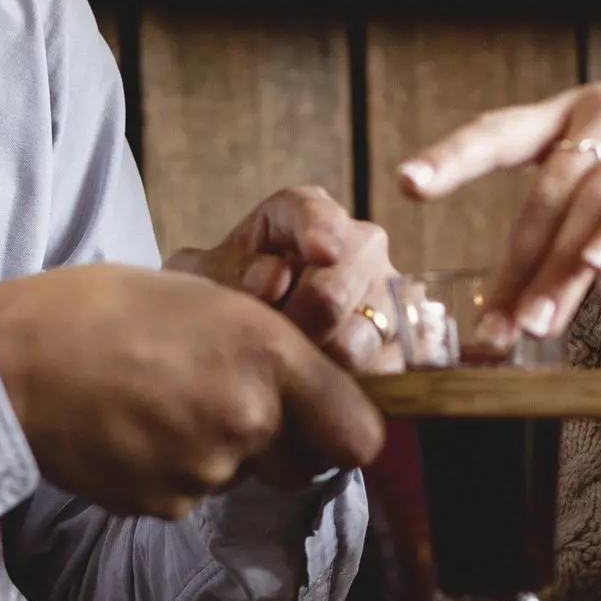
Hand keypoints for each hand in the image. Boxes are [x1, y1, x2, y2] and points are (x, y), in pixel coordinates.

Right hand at [0, 264, 386, 517]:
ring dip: (214, 450)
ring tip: (155, 401)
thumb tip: (312, 390)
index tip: (328, 419)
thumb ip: (268, 348)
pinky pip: (189, 496)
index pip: (360, 435)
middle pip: (303, 462)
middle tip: (219, 398)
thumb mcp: (203, 297)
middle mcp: (248, 419)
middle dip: (277, 440)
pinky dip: (169, 471)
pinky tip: (130, 430)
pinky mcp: (163, 505)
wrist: (10, 365)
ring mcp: (205, 470)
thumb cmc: (98, 310)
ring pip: (240, 475)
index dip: (346, 430)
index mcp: (267, 354)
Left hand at [165, 184, 400, 369]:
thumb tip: (275, 279)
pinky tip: (320, 388)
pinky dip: (350, 386)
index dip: (321, 229)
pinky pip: (385, 371)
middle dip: (305, 318)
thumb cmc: (224, 298)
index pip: (315, 211)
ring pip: (364, 335)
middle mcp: (357, 248)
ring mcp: (383, 297)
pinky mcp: (397, 347)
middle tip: (274, 341)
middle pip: (343, 283)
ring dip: (322, 360)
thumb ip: (228, 272)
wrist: (238, 343)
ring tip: (291, 367)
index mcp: (302, 218)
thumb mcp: (203, 278)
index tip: (322, 252)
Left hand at [394, 54, 600, 340]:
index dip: (454, 155)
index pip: (503, 130)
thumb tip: (530, 274)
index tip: (406, 183)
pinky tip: (599, 266)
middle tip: (492, 327)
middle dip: (517, 263)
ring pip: (596, 201)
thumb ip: (581, 195)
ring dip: (562, 266)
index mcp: (578, 112)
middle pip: (549, 192)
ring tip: (536, 323)